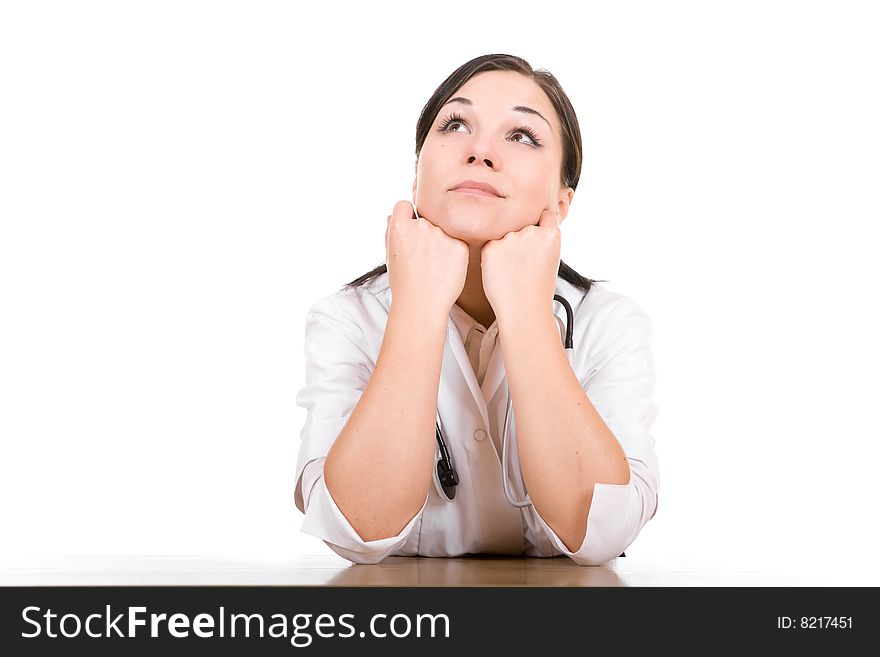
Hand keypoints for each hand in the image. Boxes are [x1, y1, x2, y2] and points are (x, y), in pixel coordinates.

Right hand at [385, 200, 469, 319]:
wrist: (421, 304)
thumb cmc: (404, 284)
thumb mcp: (389, 256)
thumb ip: (391, 233)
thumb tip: (394, 216)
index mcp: (400, 227)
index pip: (404, 205)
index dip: (407, 216)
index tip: (410, 229)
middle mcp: (421, 225)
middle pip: (426, 219)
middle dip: (425, 233)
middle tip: (424, 257)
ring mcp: (442, 234)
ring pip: (444, 231)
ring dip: (441, 242)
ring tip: (435, 266)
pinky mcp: (460, 245)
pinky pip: (457, 242)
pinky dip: (454, 253)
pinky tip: (446, 269)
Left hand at [480, 209, 560, 320]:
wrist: (523, 310)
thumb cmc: (538, 291)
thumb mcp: (552, 261)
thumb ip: (544, 242)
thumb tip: (536, 229)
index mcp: (550, 235)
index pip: (545, 215)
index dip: (540, 223)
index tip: (536, 231)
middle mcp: (531, 232)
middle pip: (522, 226)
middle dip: (520, 239)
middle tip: (521, 264)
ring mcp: (509, 238)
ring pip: (504, 236)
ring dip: (505, 248)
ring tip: (511, 272)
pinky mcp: (490, 247)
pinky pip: (490, 246)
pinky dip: (492, 257)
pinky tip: (501, 273)